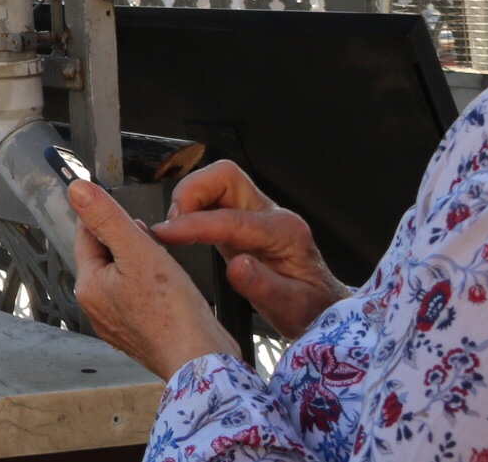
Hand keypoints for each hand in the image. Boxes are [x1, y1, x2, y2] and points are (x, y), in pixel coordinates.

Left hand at [71, 179, 239, 380]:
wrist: (201, 363)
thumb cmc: (172, 313)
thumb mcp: (137, 251)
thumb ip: (107, 218)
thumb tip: (77, 189)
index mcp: (88, 286)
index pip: (86, 235)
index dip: (108, 218)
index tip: (129, 214)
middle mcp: (97, 307)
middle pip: (105, 256)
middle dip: (128, 242)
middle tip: (153, 244)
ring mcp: (117, 323)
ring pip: (124, 277)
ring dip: (142, 264)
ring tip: (165, 267)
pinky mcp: (140, 334)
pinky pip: (140, 299)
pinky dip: (154, 288)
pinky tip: (172, 290)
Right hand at [149, 161, 347, 341]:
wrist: (322, 309)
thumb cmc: (311, 310)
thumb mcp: (294, 309)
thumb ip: (266, 288)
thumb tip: (237, 266)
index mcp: (285, 233)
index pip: (231, 219)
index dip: (194, 224)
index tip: (165, 234)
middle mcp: (270, 215)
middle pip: (224, 176)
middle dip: (191, 192)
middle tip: (172, 225)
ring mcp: (256, 214)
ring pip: (215, 182)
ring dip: (188, 198)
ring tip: (174, 230)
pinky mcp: (241, 220)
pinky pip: (211, 199)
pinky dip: (190, 208)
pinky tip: (183, 232)